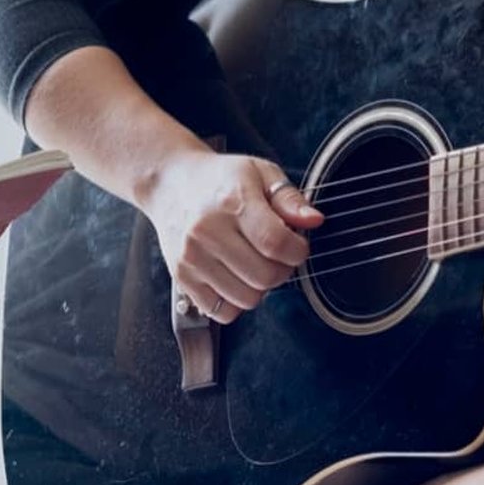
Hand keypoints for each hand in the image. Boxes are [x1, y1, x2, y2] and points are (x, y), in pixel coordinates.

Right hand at [142, 151, 321, 323]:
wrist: (170, 184)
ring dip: (260, 288)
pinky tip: (235, 278)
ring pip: (247, 298)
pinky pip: (222, 311)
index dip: (297, 251)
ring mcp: (192, 257)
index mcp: (232, 202)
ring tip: (255, 264)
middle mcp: (207, 231)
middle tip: (277, 255)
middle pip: (264, 276)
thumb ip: (289, 198)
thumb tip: (313, 221)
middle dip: (282, 270)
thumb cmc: (218, 179)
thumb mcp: (259, 173)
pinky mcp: (181, 277)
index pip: (276, 243)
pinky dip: (235, 302)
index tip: (297, 245)